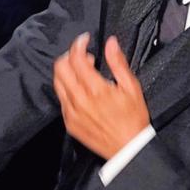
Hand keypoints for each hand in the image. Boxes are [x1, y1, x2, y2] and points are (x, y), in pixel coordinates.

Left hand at [53, 33, 149, 159]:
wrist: (128, 149)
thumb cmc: (133, 119)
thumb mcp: (131, 87)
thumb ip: (118, 62)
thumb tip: (110, 43)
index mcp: (95, 89)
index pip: (76, 58)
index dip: (79, 44)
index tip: (85, 40)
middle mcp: (79, 100)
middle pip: (60, 67)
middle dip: (69, 55)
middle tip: (83, 56)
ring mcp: (71, 112)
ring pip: (57, 82)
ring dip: (66, 71)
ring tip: (81, 71)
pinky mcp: (69, 122)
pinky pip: (60, 99)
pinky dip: (67, 88)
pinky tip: (79, 90)